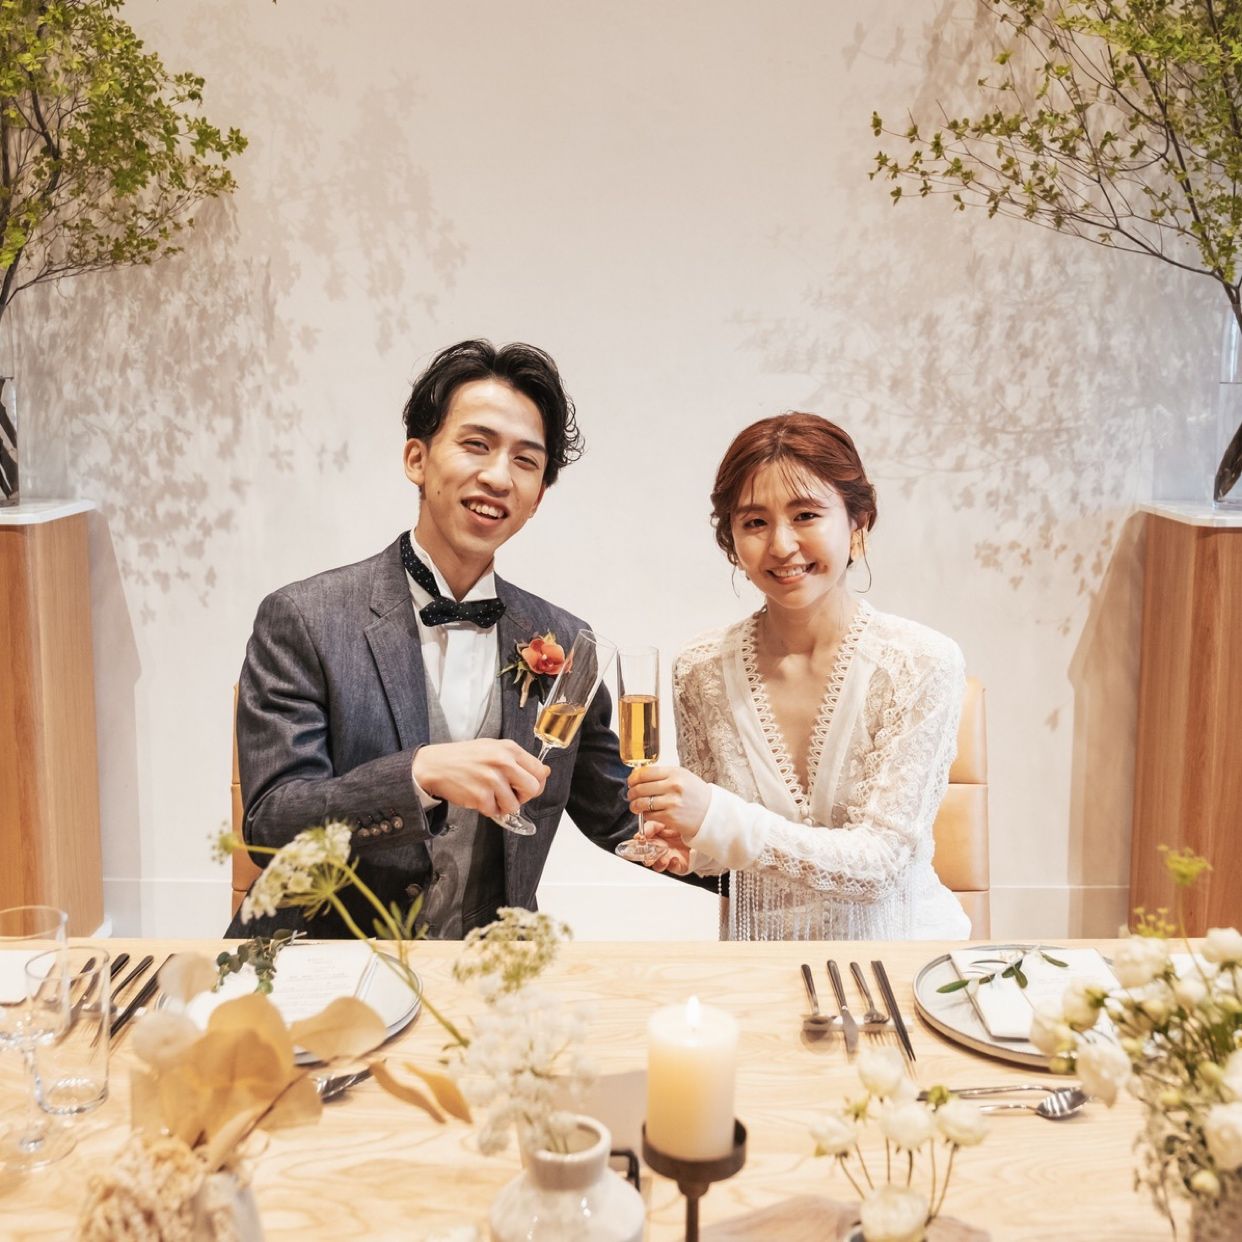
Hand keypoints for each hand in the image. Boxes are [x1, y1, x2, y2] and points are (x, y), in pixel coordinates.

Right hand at [412, 740, 548, 819]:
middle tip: (510, 794)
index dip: (536, 782)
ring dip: (503, 805)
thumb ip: (518, 760)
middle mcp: (503, 762)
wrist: (435, 765)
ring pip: (514, 805)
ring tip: (490, 794)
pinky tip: (478, 797)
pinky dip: (487, 809)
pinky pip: (495, 811)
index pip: (539, 770)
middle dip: (523, 796)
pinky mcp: (481, 796)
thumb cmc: (465, 757)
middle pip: (533, 789)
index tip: (526, 786)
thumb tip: (545, 771)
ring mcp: (492, 779)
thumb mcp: (494, 749)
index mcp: (509, 748)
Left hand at [626, 764, 710, 838]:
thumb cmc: (695, 794)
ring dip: (634, 805)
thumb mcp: (683, 777)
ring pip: (642, 803)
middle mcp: (673, 786)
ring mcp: (672, 802)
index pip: (645, 773)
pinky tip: (647, 813)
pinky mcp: (670, 817)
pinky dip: (645, 815)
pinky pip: (649, 815)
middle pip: (640, 788)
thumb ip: (663, 775)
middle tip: (630, 795)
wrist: (711, 813)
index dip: (633, 778)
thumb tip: (639, 775)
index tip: (631, 782)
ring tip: (635, 806)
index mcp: (675, 773)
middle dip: (631, 793)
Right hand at [639, 822, 690, 875]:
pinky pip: (674, 868)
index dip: (639, 842)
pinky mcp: (679, 864)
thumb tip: (642, 833)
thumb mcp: (664, 821)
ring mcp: (668, 858)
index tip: (640, 838)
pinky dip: (673, 865)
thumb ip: (652, 826)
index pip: (642, 842)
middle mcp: (659, 850)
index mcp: (654, 838)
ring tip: (663, 859)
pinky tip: (675, 859)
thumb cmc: (680, 826)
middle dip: (646, 857)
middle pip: (647, 857)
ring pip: (658, 866)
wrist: (698, 832)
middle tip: (647, 853)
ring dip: (659, 863)